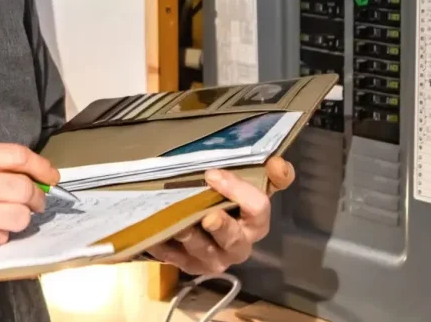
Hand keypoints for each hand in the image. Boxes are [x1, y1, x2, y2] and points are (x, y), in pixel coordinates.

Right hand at [0, 141, 59, 266]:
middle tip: (35, 202)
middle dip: (36, 197)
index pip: (18, 156)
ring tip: (6, 216)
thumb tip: (31, 173)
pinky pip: (2, 236)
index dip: (42, 166)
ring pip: (20, 216)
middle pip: (24, 188)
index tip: (51, 176)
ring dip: (21, 218)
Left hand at [145, 156, 294, 274]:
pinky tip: (152, 234)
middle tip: (206, 215)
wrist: (205, 225)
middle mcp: (237, 246)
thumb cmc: (228, 201)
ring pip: (202, 251)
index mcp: (255, 224)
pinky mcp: (188, 266)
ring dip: (189, 236)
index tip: (212, 174)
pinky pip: (174, 258)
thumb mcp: (248, 185)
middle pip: (233, 238)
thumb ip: (269, 174)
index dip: (239, 191)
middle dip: (221, 227)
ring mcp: (212, 259)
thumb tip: (278, 164)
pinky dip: (163, 245)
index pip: (258, 209)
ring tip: (177, 223)